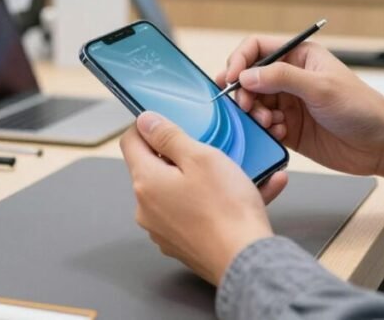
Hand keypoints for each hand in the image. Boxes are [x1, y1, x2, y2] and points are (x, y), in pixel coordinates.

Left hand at [119, 111, 288, 285]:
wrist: (246, 260)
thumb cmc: (226, 210)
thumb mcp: (200, 157)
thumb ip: (169, 136)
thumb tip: (146, 122)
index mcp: (146, 181)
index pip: (130, 142)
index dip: (148, 126)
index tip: (167, 123)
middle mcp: (147, 208)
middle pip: (156, 167)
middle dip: (182, 155)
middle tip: (212, 149)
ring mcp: (164, 229)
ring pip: (180, 191)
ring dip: (205, 179)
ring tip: (242, 171)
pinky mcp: (183, 243)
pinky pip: (196, 212)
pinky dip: (216, 201)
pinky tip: (253, 191)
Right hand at [219, 37, 383, 191]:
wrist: (381, 144)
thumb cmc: (362, 108)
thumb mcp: (321, 87)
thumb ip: (282, 77)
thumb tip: (247, 75)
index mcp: (300, 56)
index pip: (257, 48)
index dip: (239, 60)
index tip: (231, 77)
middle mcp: (291, 77)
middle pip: (249, 78)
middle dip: (243, 92)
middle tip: (246, 106)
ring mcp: (289, 103)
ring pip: (253, 104)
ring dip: (253, 113)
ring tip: (268, 122)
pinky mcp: (288, 128)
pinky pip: (263, 126)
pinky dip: (264, 130)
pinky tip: (279, 133)